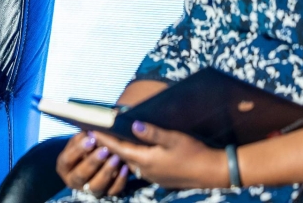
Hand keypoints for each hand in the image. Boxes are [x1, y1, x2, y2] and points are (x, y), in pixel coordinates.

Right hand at [56, 131, 131, 196]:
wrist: (93, 165)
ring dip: (106, 172)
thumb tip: (90, 129)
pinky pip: (112, 191)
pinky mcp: (104, 194)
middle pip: (81, 175)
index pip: (67, 160)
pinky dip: (120, 180)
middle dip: (93, 162)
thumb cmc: (85, 149)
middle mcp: (74, 181)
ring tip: (116, 158)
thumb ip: (82, 138)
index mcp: (64, 167)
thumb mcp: (80, 143)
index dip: (78, 150)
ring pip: (96, 186)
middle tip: (105, 150)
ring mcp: (89, 190)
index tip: (91, 139)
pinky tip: (125, 168)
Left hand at [93, 121, 228, 189]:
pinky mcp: (159, 177)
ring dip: (120, 150)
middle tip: (94, 132)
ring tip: (109, 138)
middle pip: (121, 155)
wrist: (213, 172)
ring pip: (130, 161)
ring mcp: (152, 175)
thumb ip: (152, 132)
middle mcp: (145, 170)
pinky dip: (132, 156)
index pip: (118, 148)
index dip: (103, 138)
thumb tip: (132, 124)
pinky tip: (132, 148)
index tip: (89, 129)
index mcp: (145, 160)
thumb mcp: (173, 139)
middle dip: (107, 144)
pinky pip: (139, 165)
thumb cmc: (194, 153)